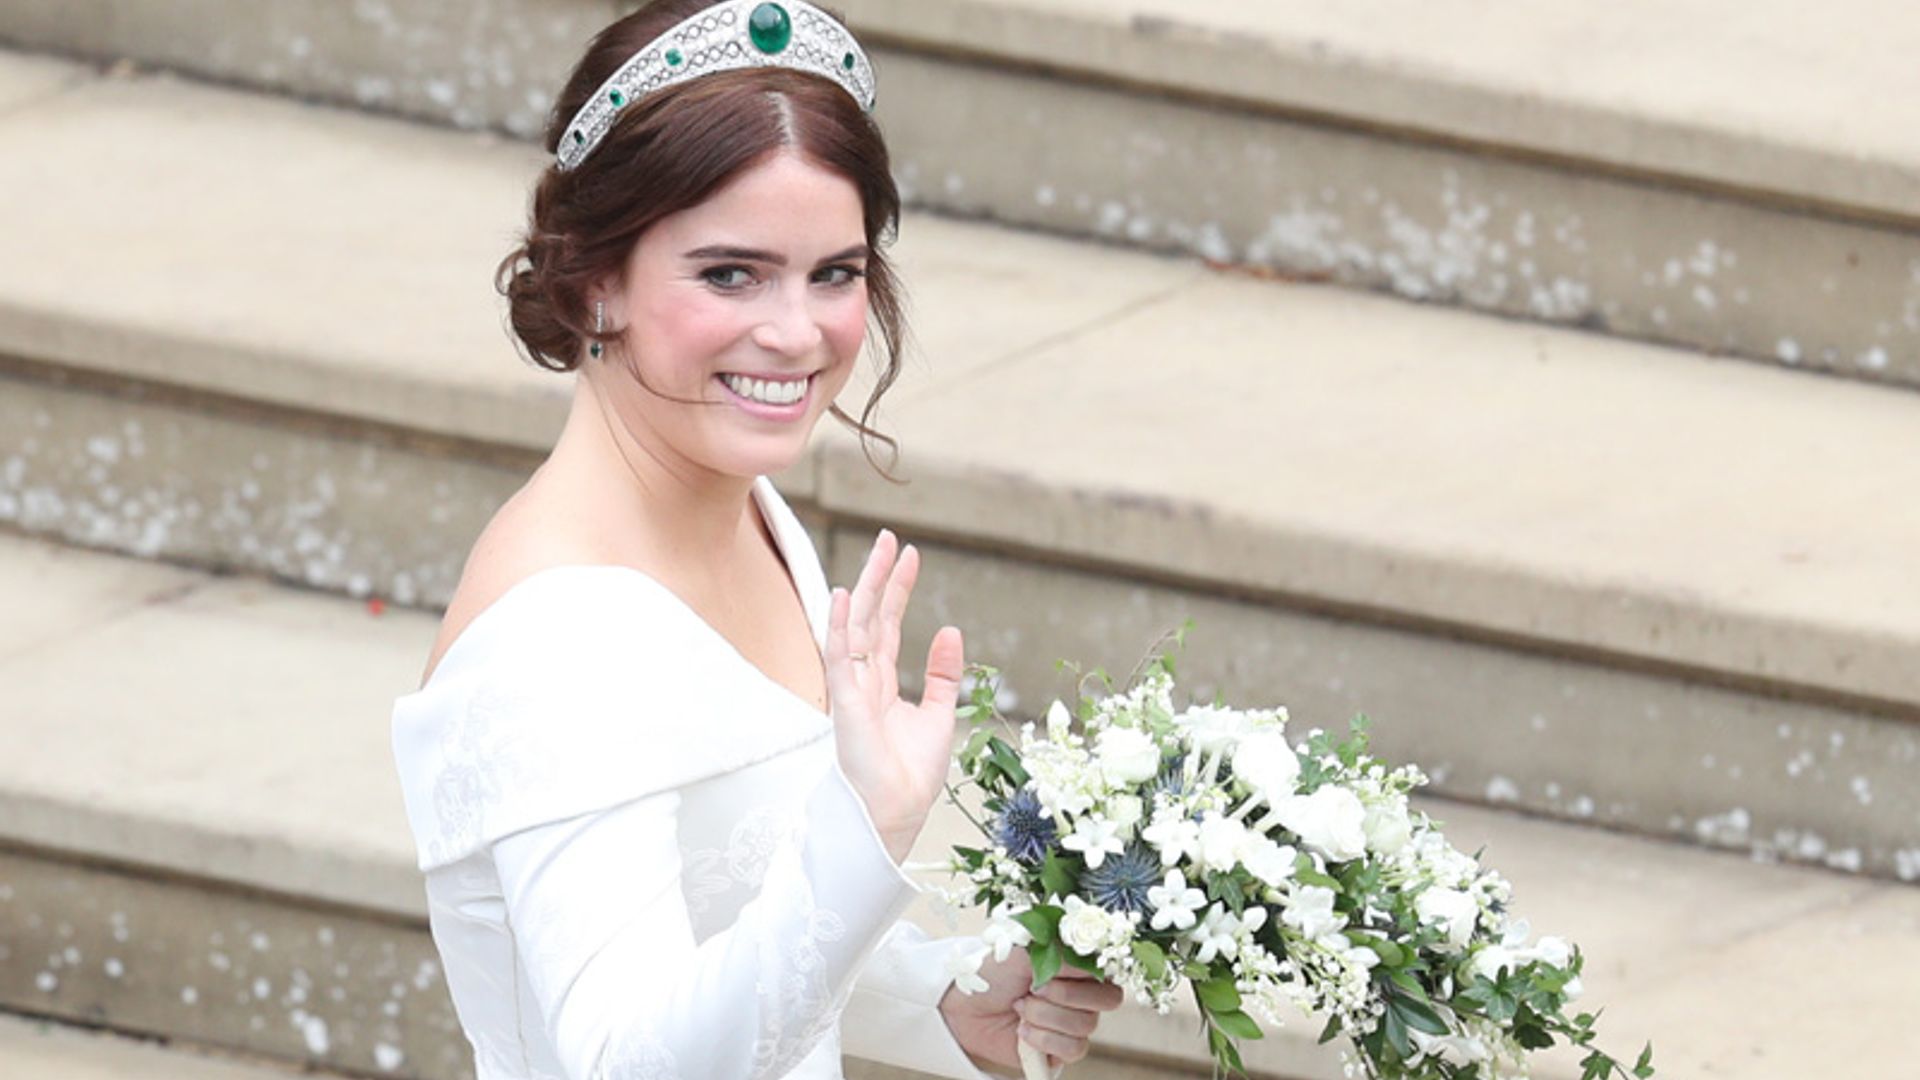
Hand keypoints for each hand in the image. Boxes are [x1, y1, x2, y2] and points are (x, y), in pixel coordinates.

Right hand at [826, 529, 964, 862]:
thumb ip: (941, 674)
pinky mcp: (847, 703)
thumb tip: (950, 630)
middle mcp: (864, 680)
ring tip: (880, 551)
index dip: (899, 590)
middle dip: (881, 577)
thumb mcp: (939, 714)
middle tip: (891, 537)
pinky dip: (840, 626)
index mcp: (883, 683)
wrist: (899, 811)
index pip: (889, 625)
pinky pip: (840, 657)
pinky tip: (843, 596)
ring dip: (866, 588)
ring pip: (856, 627)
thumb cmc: (912, 774)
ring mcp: (853, 689)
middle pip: (871, 616)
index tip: (911, 556)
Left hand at [939, 951, 1124, 1073]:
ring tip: (1020, 1008)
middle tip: (1033, 989)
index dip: (1083, 972)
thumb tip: (1090, 954)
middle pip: (1107, 1000)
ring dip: (1045, 1017)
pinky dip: (1044, 1039)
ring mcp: (1073, 1022)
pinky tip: (1023, 1031)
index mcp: (1079, 963)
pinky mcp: (1061, 1049)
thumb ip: (1063, 950)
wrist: (964, 1006)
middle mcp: (1083, 993)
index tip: (1052, 969)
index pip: (1109, 969)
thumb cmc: (994, 970)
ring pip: (1086, 1026)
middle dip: (1064, 995)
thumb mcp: (1025, 948)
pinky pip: (1073, 1049)